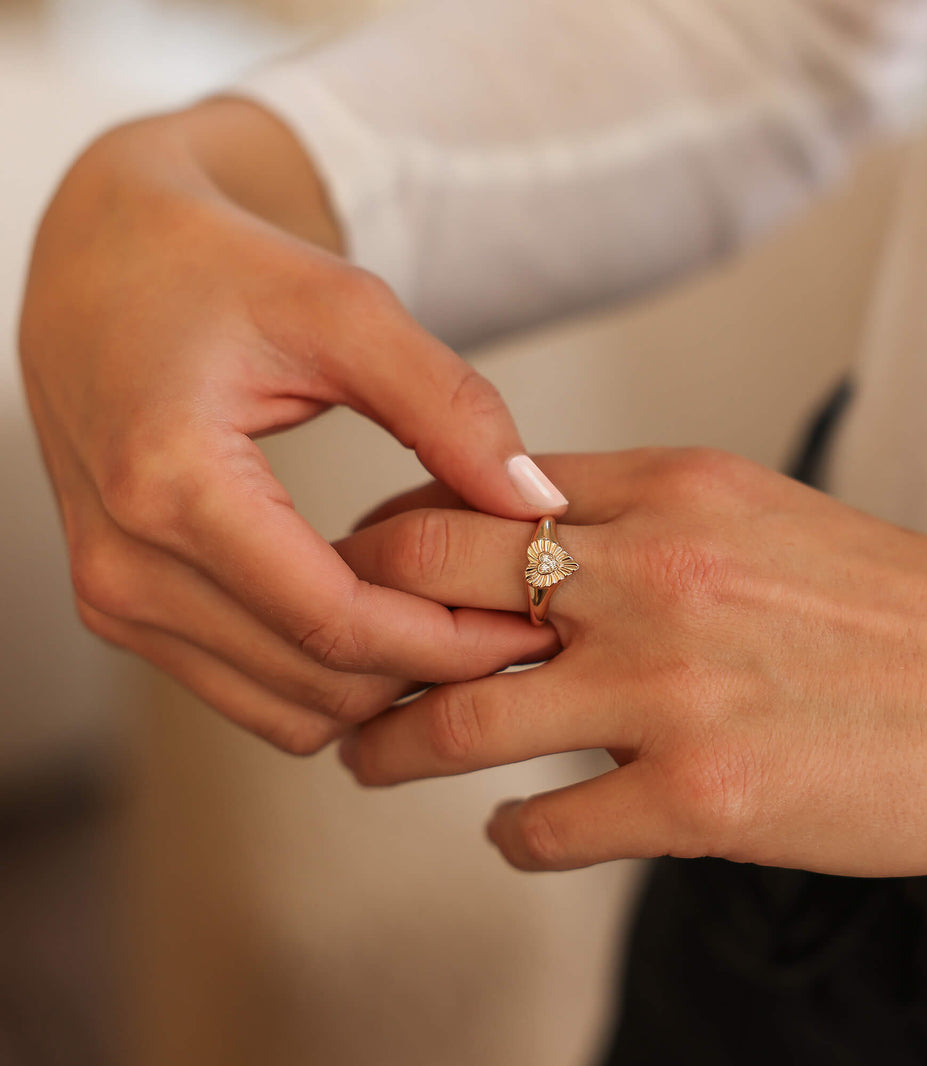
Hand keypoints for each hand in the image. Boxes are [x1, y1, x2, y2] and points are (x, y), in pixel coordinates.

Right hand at [19, 100, 560, 752]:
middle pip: (318, 683)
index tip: (532, 623)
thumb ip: (448, 405)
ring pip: (287, 712)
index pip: (338, 622)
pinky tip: (384, 618)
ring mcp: (115, 599)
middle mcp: (125, 564)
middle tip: (512, 623)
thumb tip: (534, 502)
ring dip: (383, 683)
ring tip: (455, 621)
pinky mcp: (123, 610)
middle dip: (430, 668)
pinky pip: (251, 694)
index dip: (450, 641)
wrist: (98, 269)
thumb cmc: (213, 269)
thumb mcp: (342, 309)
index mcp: (172, 484)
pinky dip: (330, 677)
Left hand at [335, 449, 926, 873]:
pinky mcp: (698, 798)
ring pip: (454, 717)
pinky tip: (509, 829)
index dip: (394, 528)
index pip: (470, 487)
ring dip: (391, 746)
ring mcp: (667, 689)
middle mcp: (652, 574)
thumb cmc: (888, 601)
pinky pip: (544, 825)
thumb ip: (634, 511)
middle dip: (355, 617)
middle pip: (428, 574)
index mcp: (669, 489)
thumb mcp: (754, 509)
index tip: (365, 564)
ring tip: (369, 758)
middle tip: (333, 653)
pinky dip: (508, 834)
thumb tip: (517, 534)